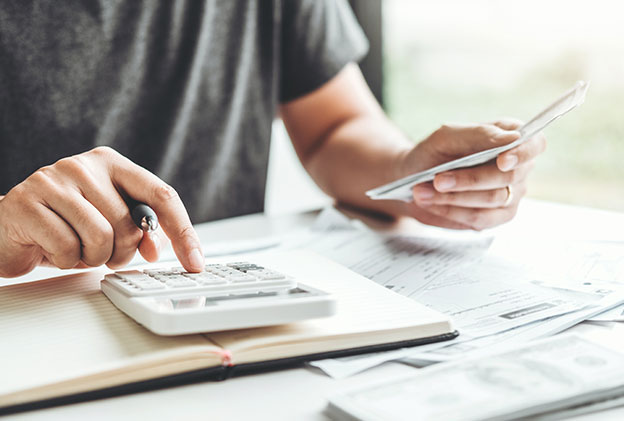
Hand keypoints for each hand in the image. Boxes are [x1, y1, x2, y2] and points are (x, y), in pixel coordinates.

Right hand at [0, 147, 203, 277]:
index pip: (162, 195)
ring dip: (92, 258)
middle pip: (132, 225)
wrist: (8, 227)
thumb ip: (139, 230)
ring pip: (102, 238)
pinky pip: (68, 248)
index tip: (196, 262)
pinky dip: (65, 261)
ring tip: (76, 248)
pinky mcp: (28, 201)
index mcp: (112, 164)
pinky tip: (52, 248)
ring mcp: (54, 179)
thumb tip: (156, 248)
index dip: (183, 232)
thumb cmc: (65, 224)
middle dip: (121, 252)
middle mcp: (85, 165)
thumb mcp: (109, 223)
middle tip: (100, 252)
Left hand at [398, 119, 545, 229]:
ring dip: (454, 197)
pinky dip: (452, 211)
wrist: (413, 178)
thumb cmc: (434, 152)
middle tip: (437, 179)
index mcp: (510, 138)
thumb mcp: (448, 136)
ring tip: (422, 191)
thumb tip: (512, 138)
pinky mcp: (496, 217)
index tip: (501, 161)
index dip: (522, 153)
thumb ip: (478, 134)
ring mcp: (511, 194)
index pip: (534, 144)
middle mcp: (518, 167)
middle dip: (470, 179)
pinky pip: (481, 219)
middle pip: (509, 177)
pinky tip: (431, 203)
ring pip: (492, 199)